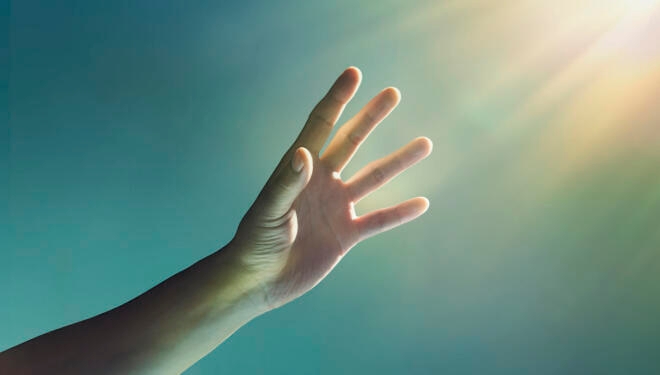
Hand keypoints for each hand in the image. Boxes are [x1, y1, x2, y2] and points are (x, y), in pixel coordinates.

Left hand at [232, 67, 432, 309]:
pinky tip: (422, 203)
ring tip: (425, 144)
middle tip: (393, 93)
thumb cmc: (254, 242)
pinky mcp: (346, 234)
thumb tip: (305, 152)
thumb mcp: (268, 211)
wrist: (259, 280)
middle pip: (351, 142)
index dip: (337, 99)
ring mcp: (336, 206)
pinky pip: (378, 221)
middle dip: (371, 117)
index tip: (354, 73)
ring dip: (399, 161)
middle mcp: (321, 181)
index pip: (321, 125)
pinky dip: (400, 213)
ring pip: (373, 178)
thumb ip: (286, 183)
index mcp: (299, 168)